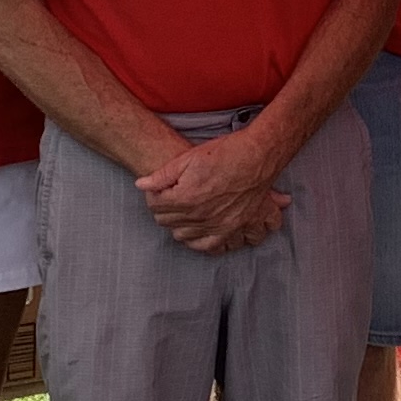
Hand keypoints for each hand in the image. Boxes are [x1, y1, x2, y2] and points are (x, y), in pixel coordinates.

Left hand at [133, 128, 294, 254]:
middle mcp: (201, 217)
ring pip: (187, 238)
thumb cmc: (226, 153)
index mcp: (186, 199)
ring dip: (182, 227)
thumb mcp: (190, 157)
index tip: (160, 189)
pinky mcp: (235, 229)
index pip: (156, 206)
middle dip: (166, 211)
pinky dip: (205, 243)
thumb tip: (141, 184)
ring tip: (185, 213)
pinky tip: (202, 232)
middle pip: (169, 223)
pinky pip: (214, 247)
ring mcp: (219, 226)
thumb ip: (163, 174)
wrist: (259, 156)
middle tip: (171, 199)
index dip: (154, 195)